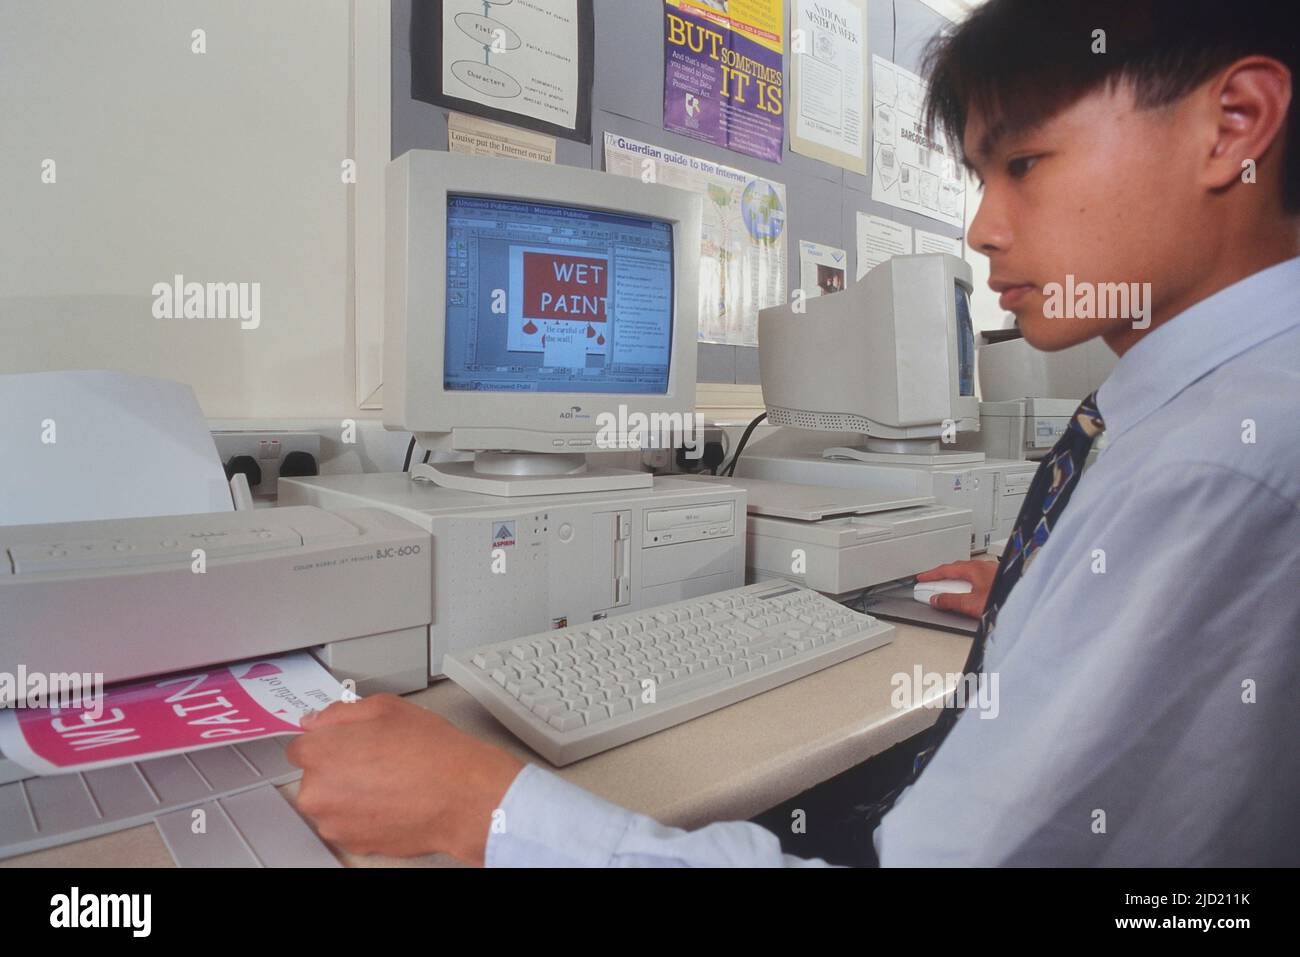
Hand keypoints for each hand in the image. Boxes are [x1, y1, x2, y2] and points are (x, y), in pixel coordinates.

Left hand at [286, 694, 524, 863]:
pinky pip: (349, 824)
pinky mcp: (353, 844)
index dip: (329, 740)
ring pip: (332, 802)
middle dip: (338, 767)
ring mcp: (334, 823)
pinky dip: (364, 814)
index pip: (301, 746)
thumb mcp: (385, 707)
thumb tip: (317, 722)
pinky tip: (392, 799)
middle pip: (315, 776)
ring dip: (350, 793)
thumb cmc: (430, 752)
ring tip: (389, 780)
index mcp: (319, 753)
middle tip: (376, 758)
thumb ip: (340, 712)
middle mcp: (317, 792)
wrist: (461, 795)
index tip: (347, 741)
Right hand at [915, 560, 997, 618]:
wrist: (1027, 600)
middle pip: (956, 569)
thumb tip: (936, 600)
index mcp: (973, 569)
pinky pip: (976, 577)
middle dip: (941, 576)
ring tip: (947, 590)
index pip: (945, 569)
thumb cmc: (1005, 598)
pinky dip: (967, 583)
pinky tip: (969, 592)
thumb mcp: (972, 604)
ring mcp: (991, 571)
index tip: (920, 578)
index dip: (931, 574)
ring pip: (967, 572)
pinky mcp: (998, 578)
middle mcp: (982, 567)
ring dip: (955, 580)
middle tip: (930, 585)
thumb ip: (952, 602)